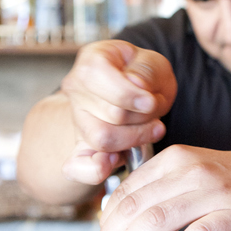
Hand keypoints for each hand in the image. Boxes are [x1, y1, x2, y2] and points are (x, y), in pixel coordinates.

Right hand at [58, 40, 174, 184]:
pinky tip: (114, 162)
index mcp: (91, 61)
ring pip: (103, 138)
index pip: (95, 76)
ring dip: (136, 137)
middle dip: (143, 116)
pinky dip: (94, 170)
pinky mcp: (81, 146)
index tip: (151, 101)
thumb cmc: (146, 76)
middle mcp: (75, 88)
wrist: (139, 94)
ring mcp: (77, 118)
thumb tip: (136, 86)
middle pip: (110, 112)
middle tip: (155, 112)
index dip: (129, 93)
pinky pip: (76, 167)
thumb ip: (146, 72)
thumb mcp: (153, 64)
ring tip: (151, 127)